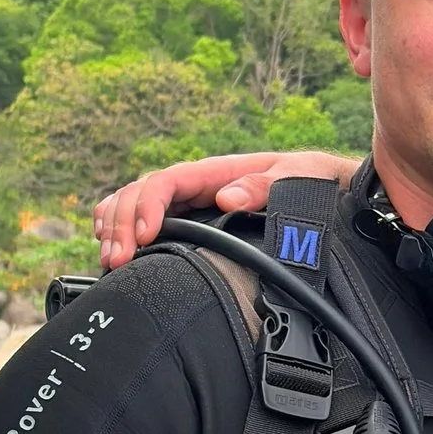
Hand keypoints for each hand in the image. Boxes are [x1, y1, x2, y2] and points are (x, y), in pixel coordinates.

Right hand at [94, 149, 349, 265]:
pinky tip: (115, 253)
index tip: (144, 237)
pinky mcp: (188, 223)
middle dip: (121, 224)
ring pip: (133, 206)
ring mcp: (188, 204)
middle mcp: (194, 186)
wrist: (324, 193)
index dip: (148, 205)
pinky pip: (144, 222)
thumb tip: (226, 197)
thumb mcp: (298, 177)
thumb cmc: (311, 181)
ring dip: (114, 229)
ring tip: (109, 260)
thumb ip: (265, 185)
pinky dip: (121, 232)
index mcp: (214, 173)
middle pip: (139, 194)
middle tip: (116, 260)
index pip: (166, 181)